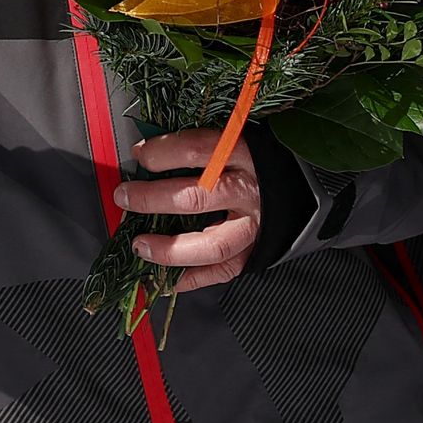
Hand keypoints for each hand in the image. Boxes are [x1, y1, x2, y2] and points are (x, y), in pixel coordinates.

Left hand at [116, 130, 264, 292]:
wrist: (298, 189)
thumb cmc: (258, 163)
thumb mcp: (234, 143)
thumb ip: (198, 149)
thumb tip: (146, 154)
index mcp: (245, 155)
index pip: (199, 150)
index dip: (163, 152)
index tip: (140, 155)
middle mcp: (249, 193)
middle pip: (198, 197)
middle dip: (153, 199)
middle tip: (125, 197)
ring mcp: (253, 228)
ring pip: (210, 245)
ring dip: (169, 249)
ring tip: (140, 245)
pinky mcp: (253, 253)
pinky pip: (219, 272)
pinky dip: (188, 280)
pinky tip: (161, 280)